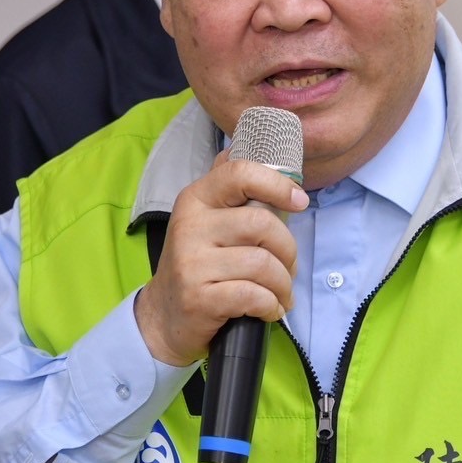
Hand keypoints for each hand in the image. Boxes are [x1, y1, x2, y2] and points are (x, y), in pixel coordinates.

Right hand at [135, 155, 308, 366]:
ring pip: (263, 264)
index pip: (239, 174)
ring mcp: (192, 263)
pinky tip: (269, 309)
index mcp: (196, 199)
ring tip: (280, 294)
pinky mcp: (199, 298)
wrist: (163, 317)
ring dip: (283, 285)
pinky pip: (254, 296)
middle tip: (288, 268)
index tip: (299, 202)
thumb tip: (249, 145)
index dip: (277, 184)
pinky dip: (271, 306)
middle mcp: (190, 226)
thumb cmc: (197, 265)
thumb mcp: (205, 220)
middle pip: (262, 225)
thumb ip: (227, 187)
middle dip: (288, 251)